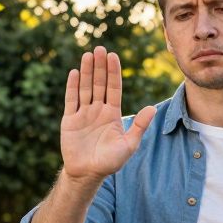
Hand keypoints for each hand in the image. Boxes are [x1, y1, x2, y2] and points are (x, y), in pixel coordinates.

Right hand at [61, 46, 155, 180]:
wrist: (87, 173)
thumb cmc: (109, 162)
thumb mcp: (129, 145)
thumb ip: (139, 126)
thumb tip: (152, 108)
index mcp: (112, 113)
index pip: (113, 88)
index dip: (113, 72)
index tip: (113, 56)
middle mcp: (98, 110)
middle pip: (99, 84)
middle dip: (100, 66)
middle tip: (100, 49)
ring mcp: (83, 114)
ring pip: (85, 88)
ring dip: (86, 72)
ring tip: (87, 55)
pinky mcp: (69, 120)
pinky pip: (71, 100)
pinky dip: (72, 87)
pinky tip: (73, 73)